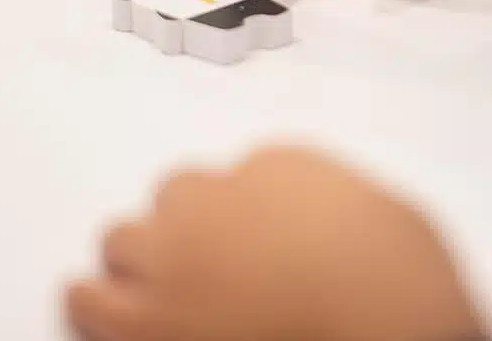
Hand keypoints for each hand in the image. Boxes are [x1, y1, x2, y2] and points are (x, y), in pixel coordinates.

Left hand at [67, 147, 484, 340]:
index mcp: (277, 166)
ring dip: (134, 256)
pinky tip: (87, 302)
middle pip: (175, 195)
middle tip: (205, 259)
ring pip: (121, 239)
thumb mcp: (386, 216)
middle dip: (187, 224)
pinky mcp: (152, 323)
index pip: (240, 175)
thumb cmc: (403, 283)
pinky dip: (90, 303)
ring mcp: (177, 262)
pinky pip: (88, 303)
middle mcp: (215, 204)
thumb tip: (319, 228)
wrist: (388, 330)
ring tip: (138, 278)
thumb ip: (332, 209)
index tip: (259, 239)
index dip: (246, 213)